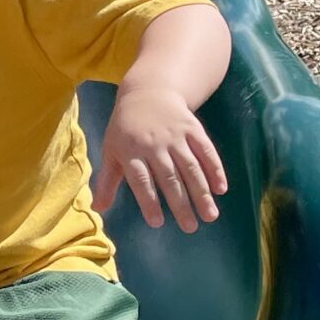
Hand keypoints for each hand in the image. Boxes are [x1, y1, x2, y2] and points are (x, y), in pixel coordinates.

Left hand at [93, 84, 226, 231]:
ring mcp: (175, 135)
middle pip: (169, 177)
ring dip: (202, 192)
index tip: (157, 223)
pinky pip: (206, 150)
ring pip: (191, 167)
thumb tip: (98, 209)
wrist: (147, 91)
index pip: (140, 179)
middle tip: (190, 228)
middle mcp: (154, 143)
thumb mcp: (111, 150)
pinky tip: (221, 189)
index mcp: (131, 150)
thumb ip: (107, 181)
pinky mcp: (193, 128)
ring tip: (210, 216)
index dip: (149, 200)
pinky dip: (215, 169)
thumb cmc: (125, 128)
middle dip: (180, 204)